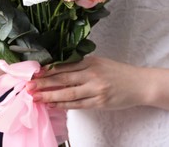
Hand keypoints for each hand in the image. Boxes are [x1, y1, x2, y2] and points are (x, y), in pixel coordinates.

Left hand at [27, 56, 147, 109]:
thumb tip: (56, 69)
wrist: (140, 84)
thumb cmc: (117, 72)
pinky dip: (63, 105)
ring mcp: (96, 90)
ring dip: (50, 96)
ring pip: (68, 94)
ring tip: (36, 97)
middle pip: (63, 79)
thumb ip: (80, 65)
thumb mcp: (99, 63)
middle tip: (28, 86)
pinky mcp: (100, 103)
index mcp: (91, 62)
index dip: (47, 71)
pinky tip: (52, 105)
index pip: (64, 67)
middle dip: (43, 83)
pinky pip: (78, 105)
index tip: (33, 74)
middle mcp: (92, 75)